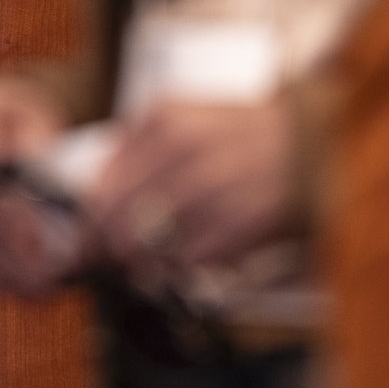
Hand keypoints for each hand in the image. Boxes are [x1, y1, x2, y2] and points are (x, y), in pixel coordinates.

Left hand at [84, 99, 295, 285]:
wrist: (305, 142)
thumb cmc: (235, 135)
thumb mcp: (180, 119)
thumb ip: (135, 153)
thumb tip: (94, 204)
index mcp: (162, 121)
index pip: (102, 186)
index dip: (87, 223)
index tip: (83, 242)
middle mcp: (184, 151)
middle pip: (118, 221)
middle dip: (106, 248)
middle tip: (106, 261)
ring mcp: (213, 188)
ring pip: (148, 246)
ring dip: (140, 261)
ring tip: (145, 261)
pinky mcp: (239, 223)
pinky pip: (187, 261)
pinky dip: (180, 268)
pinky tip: (186, 259)